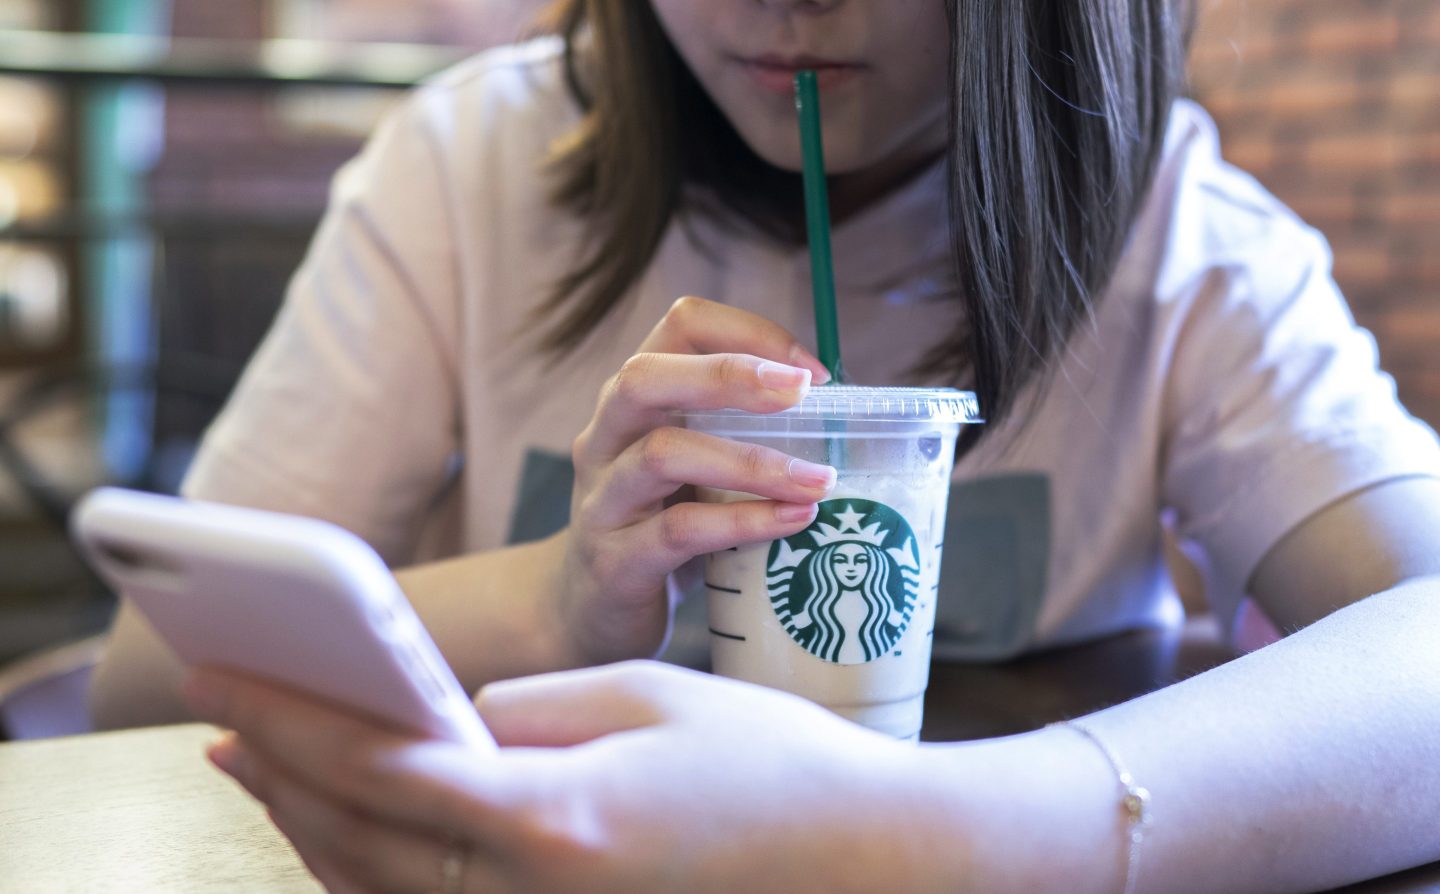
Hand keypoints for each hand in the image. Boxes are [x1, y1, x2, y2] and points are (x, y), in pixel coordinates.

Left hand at [184, 662, 969, 893]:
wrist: (856, 857)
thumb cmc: (768, 763)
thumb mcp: (644, 699)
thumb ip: (528, 712)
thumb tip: (451, 721)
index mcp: (553, 821)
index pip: (379, 767)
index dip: (286, 717)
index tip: (223, 673)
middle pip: (357, 838)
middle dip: (276, 769)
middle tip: (219, 710)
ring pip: (380, 887)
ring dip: (308, 822)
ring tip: (263, 763)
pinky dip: (369, 866)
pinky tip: (349, 829)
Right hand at [557, 296, 835, 664]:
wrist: (589, 612)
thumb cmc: (659, 526)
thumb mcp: (694, 468)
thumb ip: (738, 434)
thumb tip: (840, 415)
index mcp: (634, 400)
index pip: (679, 326)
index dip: (748, 333)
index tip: (810, 371)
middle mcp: (605, 437)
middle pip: (646, 376)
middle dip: (729, 375)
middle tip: (800, 393)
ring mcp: (603, 499)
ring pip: (663, 454)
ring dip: (750, 462)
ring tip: (816, 480)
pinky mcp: (615, 561)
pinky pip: (678, 530)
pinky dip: (743, 521)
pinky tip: (792, 520)